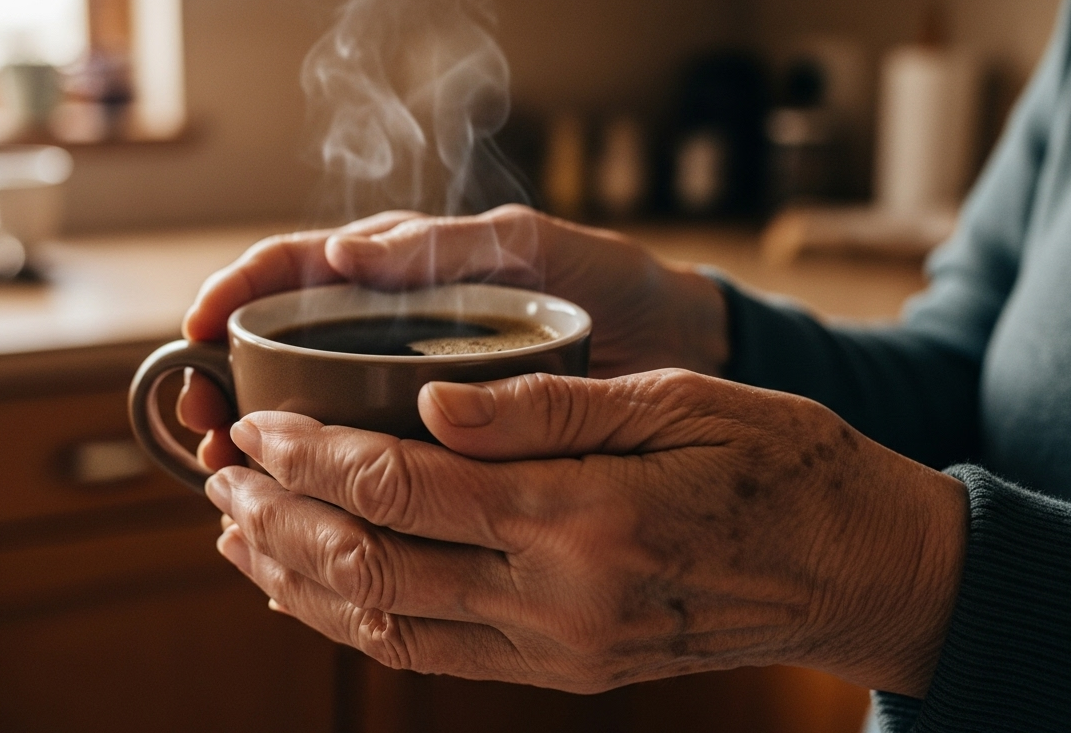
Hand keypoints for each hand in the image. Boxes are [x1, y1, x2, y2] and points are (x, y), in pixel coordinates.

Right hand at [173, 205, 729, 469]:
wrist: (675, 348)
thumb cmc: (603, 281)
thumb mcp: (527, 246)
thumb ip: (443, 246)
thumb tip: (342, 259)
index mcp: (396, 276)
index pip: (288, 273)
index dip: (232, 294)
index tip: (195, 331)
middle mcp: (388, 338)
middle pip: (277, 358)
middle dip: (226, 387)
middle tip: (205, 426)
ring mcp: (408, 398)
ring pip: (311, 426)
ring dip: (265, 456)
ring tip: (237, 492)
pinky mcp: (439, 455)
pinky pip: (368, 478)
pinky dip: (329, 504)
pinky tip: (302, 543)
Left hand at [203, 370, 967, 696]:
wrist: (851, 571)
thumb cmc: (777, 465)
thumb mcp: (676, 401)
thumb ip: (545, 406)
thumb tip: (427, 399)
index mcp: (580, 515)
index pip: (401, 487)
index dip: (310, 454)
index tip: (257, 422)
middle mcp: (554, 597)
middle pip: (369, 564)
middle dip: (277, 517)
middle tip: (218, 472)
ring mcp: (554, 647)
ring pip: (384, 623)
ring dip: (295, 577)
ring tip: (235, 530)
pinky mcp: (559, 670)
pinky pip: (431, 656)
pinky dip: (355, 623)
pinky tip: (310, 589)